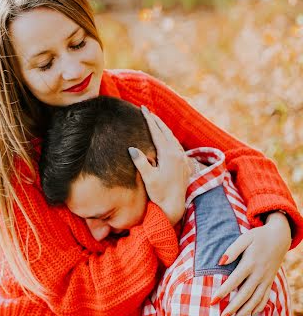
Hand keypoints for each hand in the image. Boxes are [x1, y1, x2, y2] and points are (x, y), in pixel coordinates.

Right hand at [128, 106, 189, 225]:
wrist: (174, 206)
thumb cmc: (160, 194)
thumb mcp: (148, 178)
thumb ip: (141, 162)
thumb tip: (131, 148)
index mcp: (168, 155)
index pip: (157, 132)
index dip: (149, 120)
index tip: (143, 109)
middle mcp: (178, 154)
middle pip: (166, 132)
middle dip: (156, 120)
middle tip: (147, 110)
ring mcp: (182, 159)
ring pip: (172, 138)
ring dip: (163, 128)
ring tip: (155, 121)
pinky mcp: (184, 164)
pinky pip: (176, 145)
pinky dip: (170, 138)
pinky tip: (167, 139)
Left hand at [212, 212, 290, 315]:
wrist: (280, 237)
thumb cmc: (258, 237)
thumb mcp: (245, 238)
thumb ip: (232, 250)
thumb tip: (220, 262)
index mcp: (250, 263)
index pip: (234, 280)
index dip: (223, 292)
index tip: (212, 301)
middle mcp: (259, 273)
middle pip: (245, 294)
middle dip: (233, 307)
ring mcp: (266, 279)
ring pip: (256, 299)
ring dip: (245, 311)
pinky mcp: (270, 281)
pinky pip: (265, 297)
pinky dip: (259, 308)